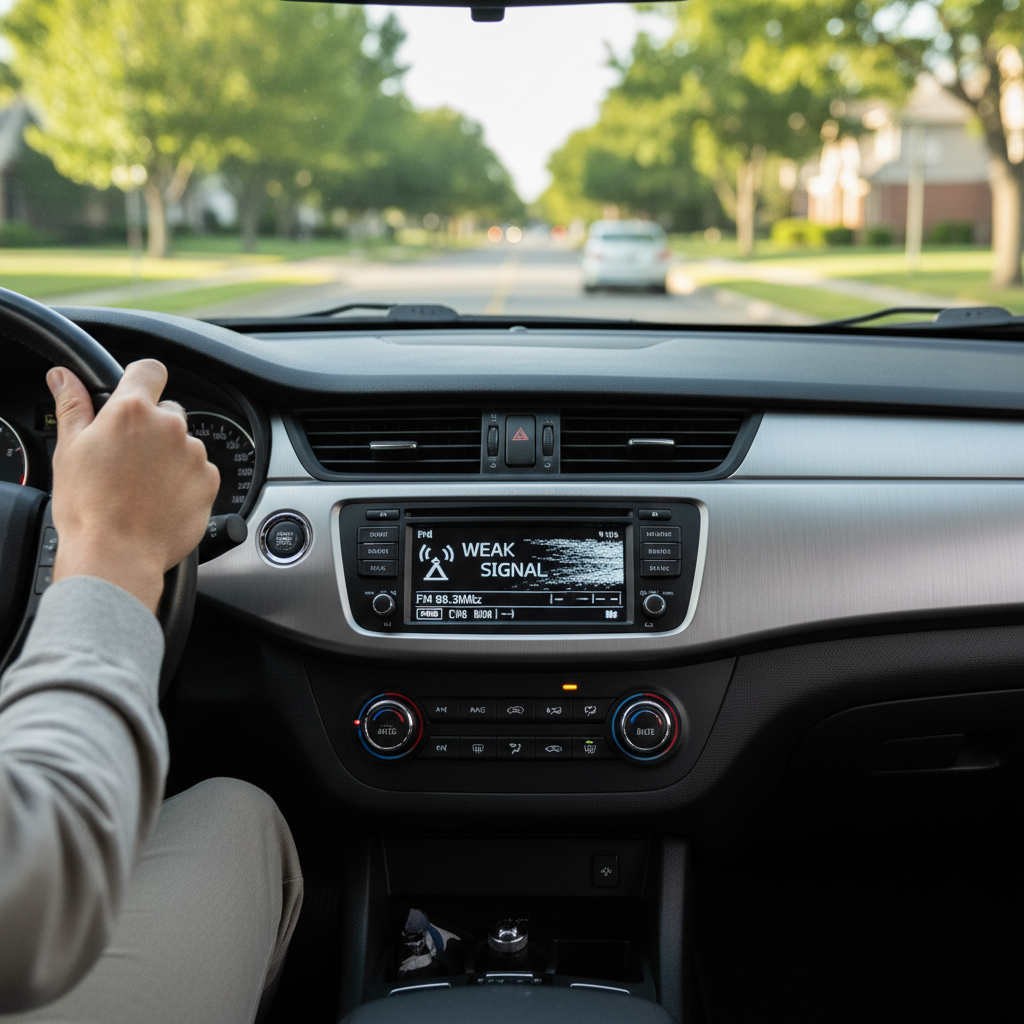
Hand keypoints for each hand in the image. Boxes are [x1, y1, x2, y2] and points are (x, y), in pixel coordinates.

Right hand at [47, 360, 219, 612]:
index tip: (136, 394)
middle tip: (128, 459)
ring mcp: (194, 454)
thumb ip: (73, 405)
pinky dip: (185, 481)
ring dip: (169, 457)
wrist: (117, 554)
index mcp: (133, 411)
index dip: (142, 380)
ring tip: (143, 486)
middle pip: (168, 412)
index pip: (150, 370)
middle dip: (152, 429)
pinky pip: (199, 471)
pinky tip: (161, 500)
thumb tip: (64, 377)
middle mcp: (170, 427)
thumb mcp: (70, 449)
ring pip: (184, 444)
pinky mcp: (210, 481)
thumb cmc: (89, 507)